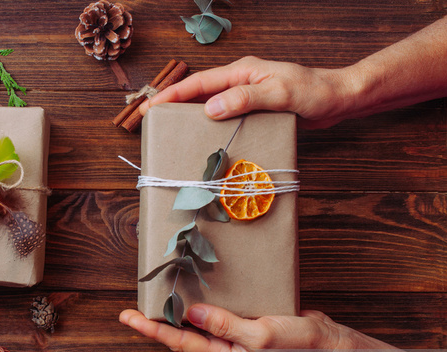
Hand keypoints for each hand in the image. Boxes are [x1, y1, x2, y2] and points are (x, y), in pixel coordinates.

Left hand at [119, 304, 370, 351]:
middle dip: (154, 325)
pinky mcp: (244, 322)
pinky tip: (193, 291)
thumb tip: (191, 313)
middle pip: (181, 336)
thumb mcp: (262, 335)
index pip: (180, 341)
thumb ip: (226, 326)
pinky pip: (215, 314)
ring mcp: (233, 336)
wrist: (328, 344)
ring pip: (196, 325)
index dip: (152, 330)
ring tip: (154, 300)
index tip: (128, 318)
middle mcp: (224, 346)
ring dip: (173, 314)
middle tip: (130, 311)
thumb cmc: (299, 346)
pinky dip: (199, 304)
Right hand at [139, 56, 355, 128]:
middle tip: (152, 122)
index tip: (151, 108)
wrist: (338, 99)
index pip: (198, 83)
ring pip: (209, 106)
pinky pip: (225, 118)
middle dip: (173, 106)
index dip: (172, 95)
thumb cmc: (313, 92)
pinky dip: (210, 127)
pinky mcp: (254, 111)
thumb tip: (211, 108)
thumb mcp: (280, 93)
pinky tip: (204, 141)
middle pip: (198, 93)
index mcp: (241, 72)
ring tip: (171, 134)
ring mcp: (246, 96)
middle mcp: (240, 82)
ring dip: (190, 118)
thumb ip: (246, 97)